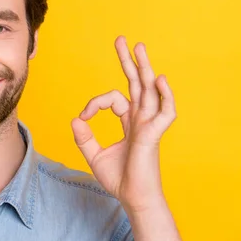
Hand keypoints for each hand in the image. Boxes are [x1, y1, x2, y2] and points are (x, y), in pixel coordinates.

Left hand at [71, 36, 175, 212]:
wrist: (132, 199)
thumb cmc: (119, 179)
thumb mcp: (94, 155)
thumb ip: (84, 137)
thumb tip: (76, 119)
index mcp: (129, 122)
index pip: (113, 99)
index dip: (95, 103)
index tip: (83, 117)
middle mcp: (141, 119)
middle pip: (136, 83)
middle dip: (129, 62)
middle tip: (122, 40)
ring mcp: (149, 125)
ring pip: (149, 90)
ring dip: (144, 68)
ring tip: (139, 47)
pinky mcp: (154, 135)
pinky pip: (165, 112)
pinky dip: (165, 96)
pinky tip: (158, 80)